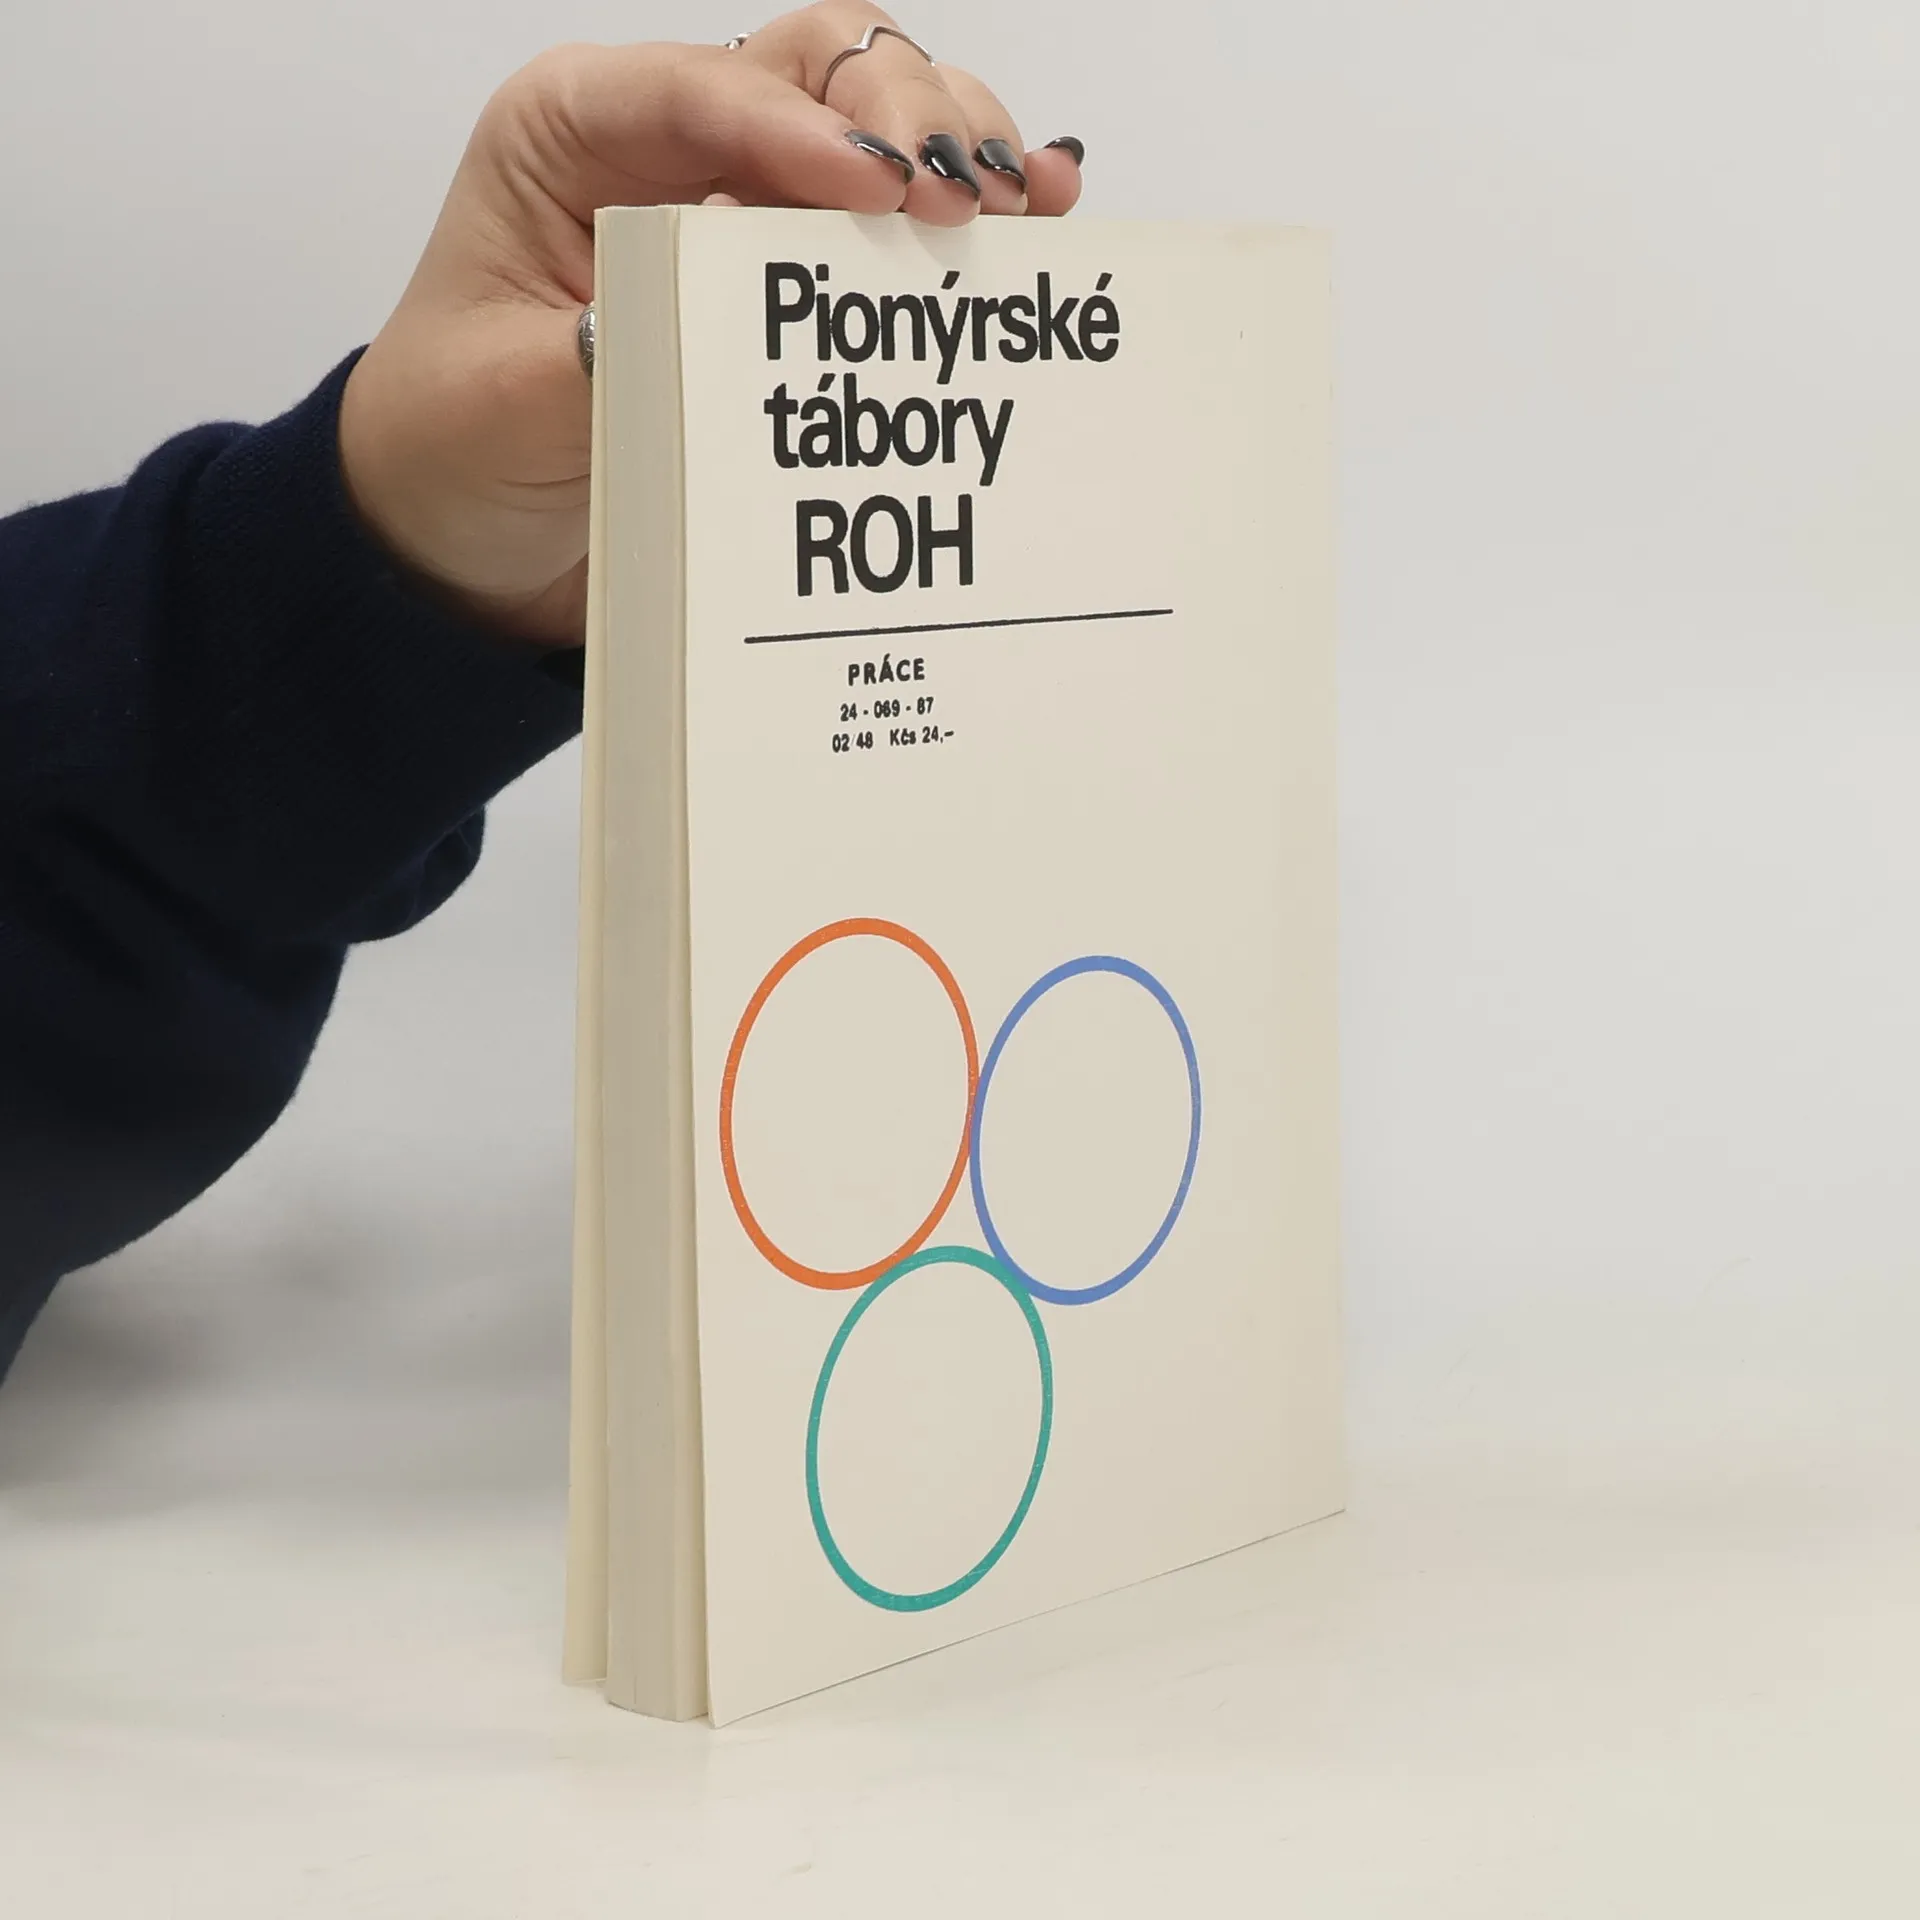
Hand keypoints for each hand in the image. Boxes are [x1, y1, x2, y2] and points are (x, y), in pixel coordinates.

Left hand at [337, 4, 1083, 645]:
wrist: (461, 533)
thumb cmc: (457, 446)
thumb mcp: (513, 400)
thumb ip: (617, 341)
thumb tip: (737, 301)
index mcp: (572, 131)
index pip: (707, 86)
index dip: (805, 129)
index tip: (879, 190)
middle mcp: (665, 140)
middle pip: (819, 63)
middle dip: (904, 114)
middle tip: (962, 200)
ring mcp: (736, 197)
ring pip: (875, 114)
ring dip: (954, 148)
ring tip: (1017, 207)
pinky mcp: (784, 269)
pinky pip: (887, 215)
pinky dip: (960, 212)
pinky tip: (1028, 222)